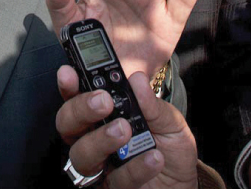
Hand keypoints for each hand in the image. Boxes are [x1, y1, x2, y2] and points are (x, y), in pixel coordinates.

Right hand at [56, 66, 197, 188]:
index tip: (69, 72)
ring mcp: (100, 166)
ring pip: (81, 154)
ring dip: (101, 139)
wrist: (184, 185)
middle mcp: (93, 138)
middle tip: (104, 102)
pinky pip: (115, 180)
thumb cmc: (170, 149)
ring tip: (126, 131)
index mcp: (102, 115)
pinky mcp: (111, 188)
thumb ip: (153, 104)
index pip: (76, 97)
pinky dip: (135, 168)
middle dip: (81, 109)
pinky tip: (153, 157)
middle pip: (67, 123)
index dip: (68, 85)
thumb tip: (137, 79)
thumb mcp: (169, 121)